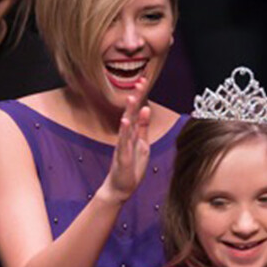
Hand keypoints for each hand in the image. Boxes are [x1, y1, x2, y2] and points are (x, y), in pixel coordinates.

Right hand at [99, 86, 150, 203]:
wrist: (120, 187)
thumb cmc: (131, 166)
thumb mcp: (142, 143)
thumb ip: (143, 127)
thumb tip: (147, 109)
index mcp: (134, 133)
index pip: (138, 111)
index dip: (141, 96)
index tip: (144, 80)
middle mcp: (127, 136)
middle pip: (132, 113)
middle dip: (137, 98)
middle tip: (140, 82)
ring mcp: (124, 145)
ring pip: (127, 125)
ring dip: (129, 111)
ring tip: (132, 97)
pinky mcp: (123, 156)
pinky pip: (123, 142)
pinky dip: (124, 131)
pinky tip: (125, 121)